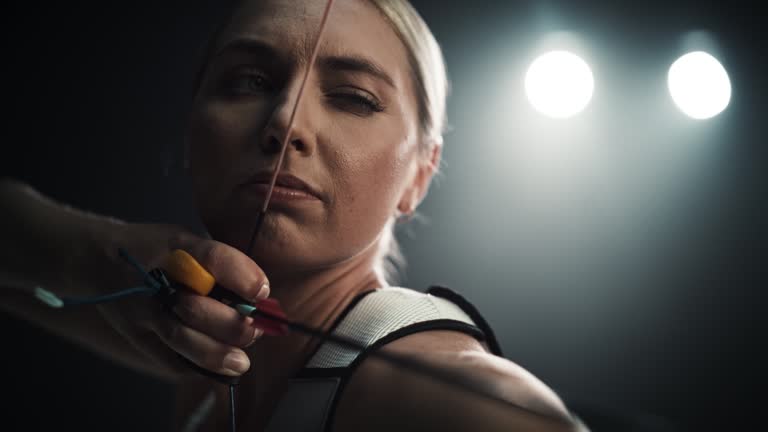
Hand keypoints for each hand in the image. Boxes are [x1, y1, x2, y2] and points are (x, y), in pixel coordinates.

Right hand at [92, 221, 269, 377]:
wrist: (98, 261)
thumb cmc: (156, 249)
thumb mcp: (186, 239)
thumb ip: (219, 262)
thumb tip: (260, 292)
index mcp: (173, 246)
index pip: (213, 258)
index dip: (243, 276)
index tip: (262, 292)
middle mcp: (155, 279)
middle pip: (197, 307)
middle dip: (232, 324)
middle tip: (255, 330)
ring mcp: (142, 311)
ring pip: (182, 339)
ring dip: (216, 353)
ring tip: (240, 362)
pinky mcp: (135, 335)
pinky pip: (169, 358)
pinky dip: (196, 366)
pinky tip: (216, 367)